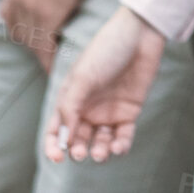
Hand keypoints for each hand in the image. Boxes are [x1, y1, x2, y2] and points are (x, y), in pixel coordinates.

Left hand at [1, 0, 101, 71]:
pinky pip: (45, 47)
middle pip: (17, 30)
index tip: (34, 28)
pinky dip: (50, 60)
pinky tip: (58, 67)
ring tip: (51, 62)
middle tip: (44, 47)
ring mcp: (30, 9)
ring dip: (40, 53)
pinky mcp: (47, 17)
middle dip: (29, 40)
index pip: (11, 11)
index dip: (21, 22)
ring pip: (30, 41)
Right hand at [43, 6, 166, 163]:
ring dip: (99, 151)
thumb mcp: (83, 78)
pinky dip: (120, 146)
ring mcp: (108, 110)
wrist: (139, 35)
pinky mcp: (129, 111)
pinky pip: (123, 135)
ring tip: (101, 153)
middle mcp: (88, 108)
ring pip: (100, 141)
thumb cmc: (106, 51)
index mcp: (70, 98)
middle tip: (81, 154)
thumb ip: (71, 108)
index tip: (58, 157)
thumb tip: (64, 139)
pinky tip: (118, 148)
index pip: (56, 129)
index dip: (54, 146)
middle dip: (78, 150)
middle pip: (78, 139)